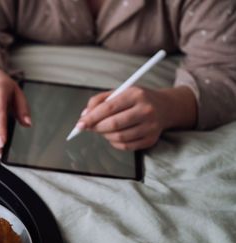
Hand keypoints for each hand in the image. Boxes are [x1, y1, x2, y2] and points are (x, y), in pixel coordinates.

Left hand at [77, 86, 196, 149]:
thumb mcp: (119, 92)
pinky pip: (126, 146)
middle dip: (97, 128)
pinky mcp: (151, 139)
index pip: (108, 108)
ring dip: (105, 135)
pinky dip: (114, 143)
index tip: (80, 124)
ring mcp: (151, 126)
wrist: (165, 107)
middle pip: (113, 125)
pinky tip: (114, 135)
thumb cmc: (137, 99)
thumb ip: (99, 101)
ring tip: (104, 129)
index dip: (91, 118)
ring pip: (118, 137)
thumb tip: (84, 115)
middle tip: (90, 127)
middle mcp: (146, 110)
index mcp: (136, 94)